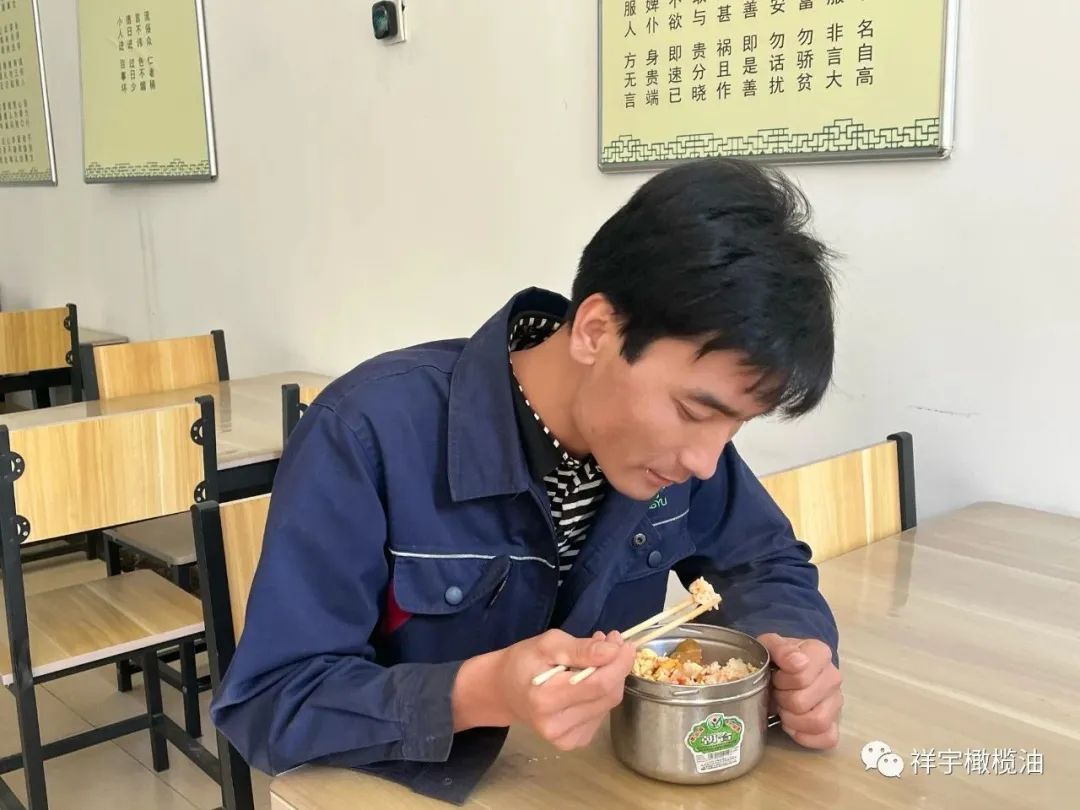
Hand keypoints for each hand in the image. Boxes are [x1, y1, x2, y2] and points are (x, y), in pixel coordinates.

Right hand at [453, 629, 635, 750]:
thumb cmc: (523, 662)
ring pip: (608, 705)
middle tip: (609, 643)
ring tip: (594, 659)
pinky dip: (600, 694)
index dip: (619, 663)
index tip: (624, 643)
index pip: (599, 684)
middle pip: (608, 696)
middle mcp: (556, 725)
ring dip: (610, 679)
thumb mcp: (547, 644)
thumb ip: (580, 649)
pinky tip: (587, 682)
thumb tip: (613, 650)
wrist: (504, 691)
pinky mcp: (573, 742)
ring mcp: (565, 739)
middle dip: (616, 667)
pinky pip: (601, 715)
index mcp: (546, 699)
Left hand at [757, 633, 841, 748]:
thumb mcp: (771, 645)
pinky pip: (828, 738)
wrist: (786, 667)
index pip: (800, 677)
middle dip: (781, 700)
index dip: (781, 680)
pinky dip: (805, 736)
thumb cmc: (778, 657)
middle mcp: (833, 677)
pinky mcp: (835, 723)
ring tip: (784, 709)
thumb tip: (796, 662)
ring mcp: (836, 701)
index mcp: (820, 653)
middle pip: (801, 703)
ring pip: (817, 723)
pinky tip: (792, 725)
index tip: (776, 674)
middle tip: (776, 692)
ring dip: (792, 719)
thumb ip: (780, 649)